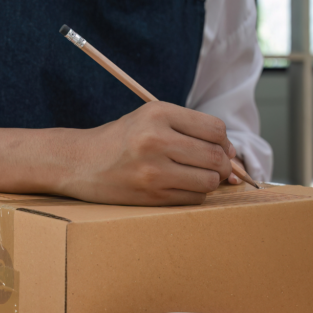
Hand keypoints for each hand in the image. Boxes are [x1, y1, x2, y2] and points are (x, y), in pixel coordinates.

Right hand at [61, 101, 236, 205]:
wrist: (79, 162)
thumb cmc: (121, 140)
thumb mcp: (150, 118)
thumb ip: (190, 129)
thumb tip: (233, 156)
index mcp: (158, 114)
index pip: (215, 129)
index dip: (224, 142)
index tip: (220, 148)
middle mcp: (155, 140)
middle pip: (215, 156)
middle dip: (223, 165)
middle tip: (215, 166)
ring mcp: (153, 170)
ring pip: (208, 181)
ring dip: (210, 181)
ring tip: (197, 176)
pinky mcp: (151, 195)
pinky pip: (193, 198)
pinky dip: (195, 194)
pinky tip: (181, 187)